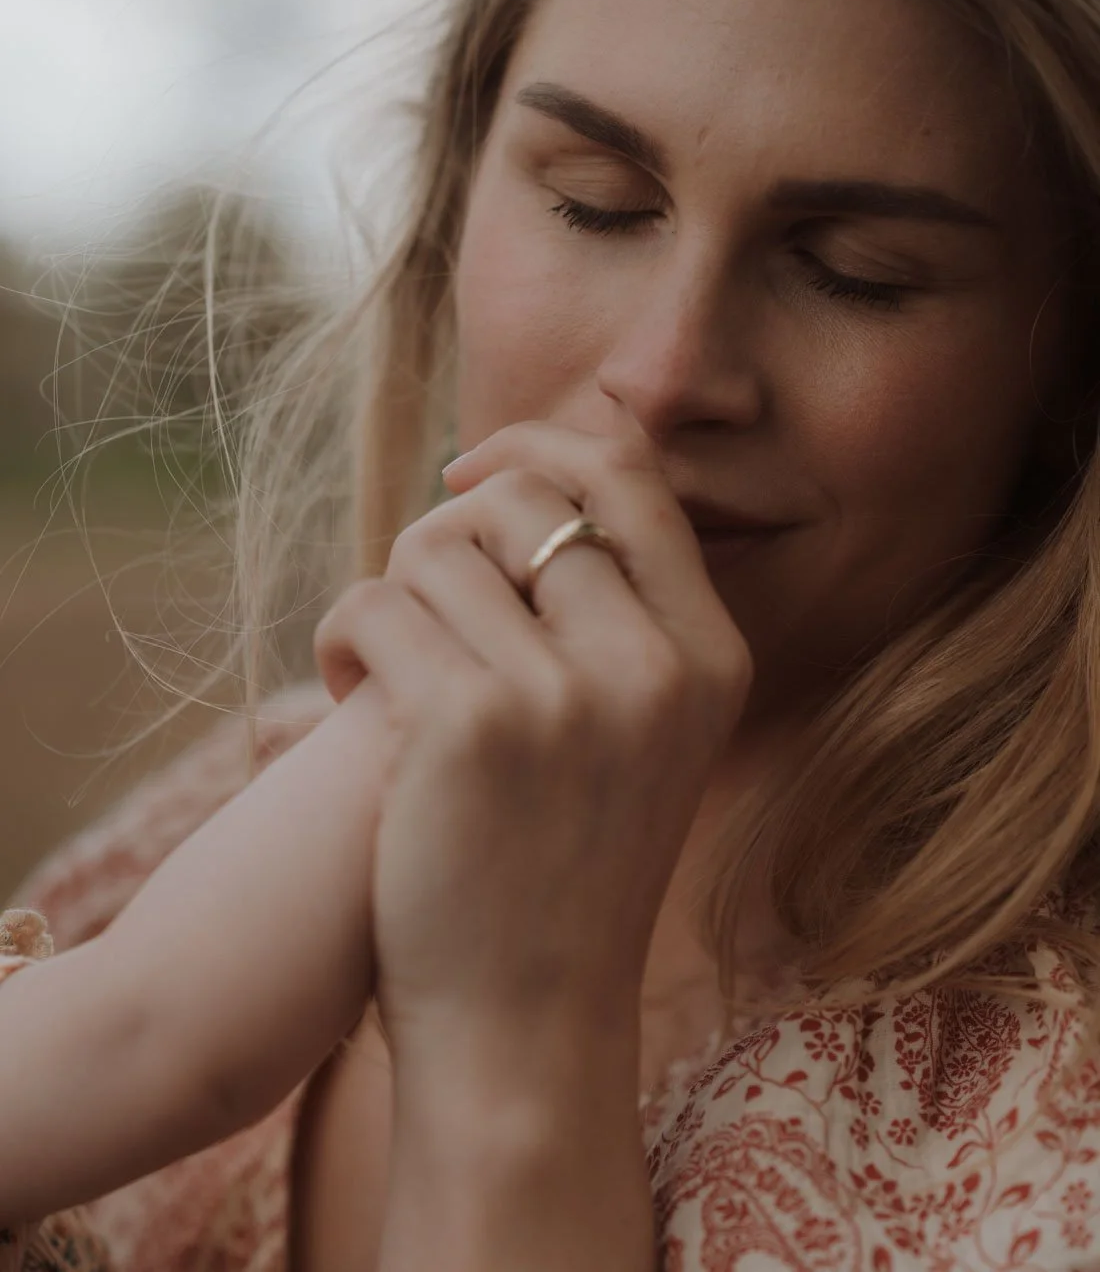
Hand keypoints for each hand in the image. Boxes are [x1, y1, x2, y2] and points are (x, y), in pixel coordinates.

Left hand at [313, 423, 751, 1065]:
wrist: (526, 1021)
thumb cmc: (562, 866)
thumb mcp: (639, 735)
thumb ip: (614, 613)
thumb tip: (521, 475)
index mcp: (711, 657)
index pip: (631, 477)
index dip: (542, 446)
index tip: (471, 475)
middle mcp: (657, 666)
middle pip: (524, 496)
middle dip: (448, 531)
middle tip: (420, 599)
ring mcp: (567, 694)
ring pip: (436, 548)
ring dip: (392, 595)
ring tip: (383, 664)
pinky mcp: (467, 724)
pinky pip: (375, 603)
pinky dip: (342, 637)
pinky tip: (347, 689)